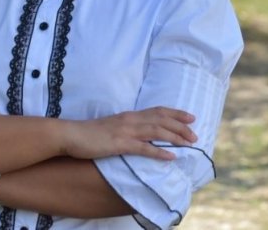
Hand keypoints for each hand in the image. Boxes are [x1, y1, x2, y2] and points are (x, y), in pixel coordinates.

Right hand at [60, 107, 196, 160]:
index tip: (190, 117)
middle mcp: (130, 120)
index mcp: (129, 115)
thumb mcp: (112, 126)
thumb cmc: (89, 132)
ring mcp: (125, 131)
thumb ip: (126, 127)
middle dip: (180, 126)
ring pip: (156, 131)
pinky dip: (159, 151)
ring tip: (189, 143)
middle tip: (195, 133)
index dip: (175, 113)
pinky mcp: (119, 144)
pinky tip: (171, 156)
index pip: (157, 111)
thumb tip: (140, 132)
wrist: (71, 134)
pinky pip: (144, 148)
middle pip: (161, 120)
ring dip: (175, 136)